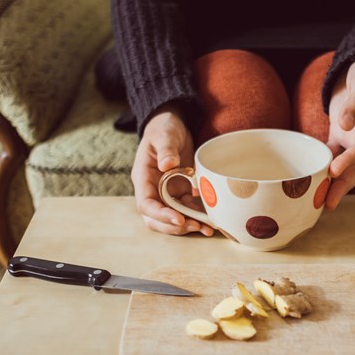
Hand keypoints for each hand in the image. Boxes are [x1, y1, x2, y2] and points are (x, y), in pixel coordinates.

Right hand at [131, 106, 213, 235]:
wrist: (172, 126)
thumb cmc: (164, 129)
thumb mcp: (164, 135)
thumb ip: (166, 149)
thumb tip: (166, 165)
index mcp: (143, 178)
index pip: (146, 204)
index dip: (160, 215)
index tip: (178, 219)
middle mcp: (153, 190)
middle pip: (156, 219)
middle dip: (175, 227)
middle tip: (194, 226)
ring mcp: (167, 193)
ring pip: (173, 218)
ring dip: (189, 226)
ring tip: (207, 229)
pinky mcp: (181, 193)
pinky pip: (187, 211)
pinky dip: (198, 218)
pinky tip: (212, 221)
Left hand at [325, 57, 354, 208]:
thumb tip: (345, 123)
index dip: (351, 160)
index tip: (335, 170)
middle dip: (344, 185)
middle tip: (329, 202)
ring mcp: (354, 139)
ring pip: (346, 166)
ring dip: (334, 184)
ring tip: (319, 202)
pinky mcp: (341, 138)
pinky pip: (332, 157)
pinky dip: (323, 169)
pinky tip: (311, 182)